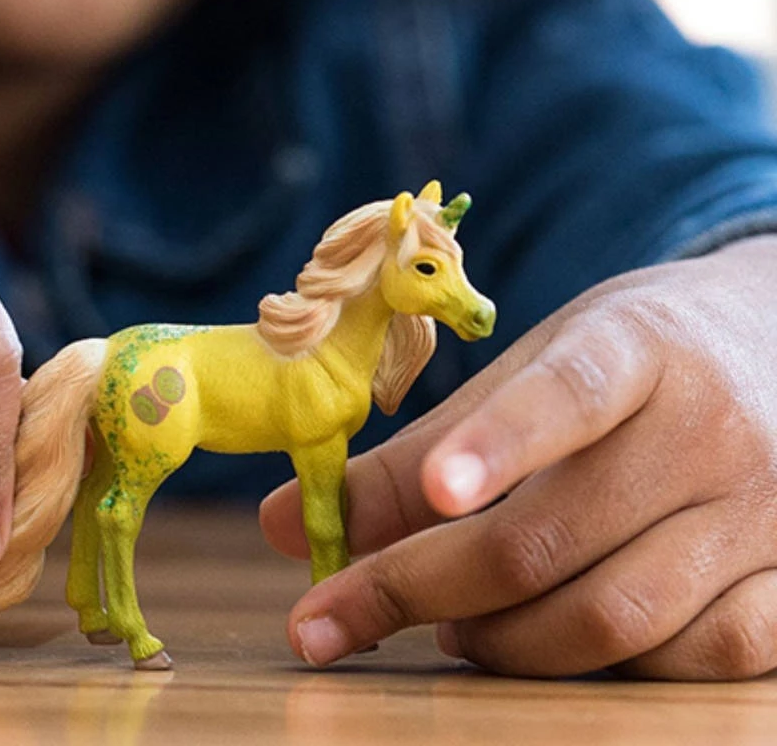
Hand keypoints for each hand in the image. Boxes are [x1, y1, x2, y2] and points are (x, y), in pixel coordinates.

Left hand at [260, 235, 776, 679]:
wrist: (772, 346)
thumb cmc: (625, 360)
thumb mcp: (528, 369)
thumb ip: (415, 450)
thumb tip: (287, 526)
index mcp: (637, 346)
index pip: (568, 393)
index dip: (500, 444)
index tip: (436, 493)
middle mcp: (711, 426)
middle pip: (555, 536)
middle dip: (424, 589)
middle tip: (337, 615)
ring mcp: (764, 511)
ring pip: (617, 618)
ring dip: (505, 643)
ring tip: (446, 629)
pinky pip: (695, 661)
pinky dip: (598, 668)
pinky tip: (542, 643)